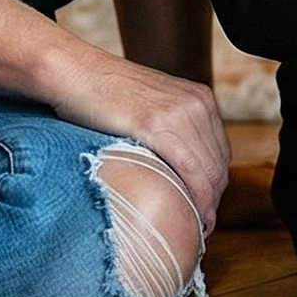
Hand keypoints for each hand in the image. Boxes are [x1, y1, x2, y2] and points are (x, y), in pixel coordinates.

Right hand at [47, 47, 230, 231]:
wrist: (76, 73)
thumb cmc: (105, 94)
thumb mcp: (153, 105)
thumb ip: (172, 127)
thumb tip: (179, 167)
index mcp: (200, 98)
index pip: (220, 153)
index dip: (215, 185)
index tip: (206, 208)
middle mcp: (197, 103)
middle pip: (218, 166)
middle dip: (213, 198)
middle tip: (202, 223)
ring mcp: (179, 113)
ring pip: (209, 172)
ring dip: (207, 203)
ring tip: (196, 224)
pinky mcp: (156, 125)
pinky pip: (190, 170)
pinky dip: (197, 196)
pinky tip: (195, 214)